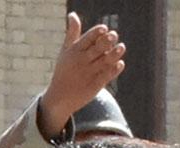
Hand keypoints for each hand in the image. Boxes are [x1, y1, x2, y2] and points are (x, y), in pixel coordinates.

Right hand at [38, 12, 126, 139]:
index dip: (97, 32)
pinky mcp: (95, 86)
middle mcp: (81, 62)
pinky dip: (114, 69)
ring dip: (114, 53)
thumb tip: (73, 15)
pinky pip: (107, 75)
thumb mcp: (65, 52)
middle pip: (97, 48)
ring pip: (105, 61)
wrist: (58, 100)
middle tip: (113, 36)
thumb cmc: (64, 71)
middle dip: (107, 40)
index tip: (104, 29)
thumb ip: (72, 33)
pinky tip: (119, 63)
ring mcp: (89, 74)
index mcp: (74, 52)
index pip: (87, 38)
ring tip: (121, 47)